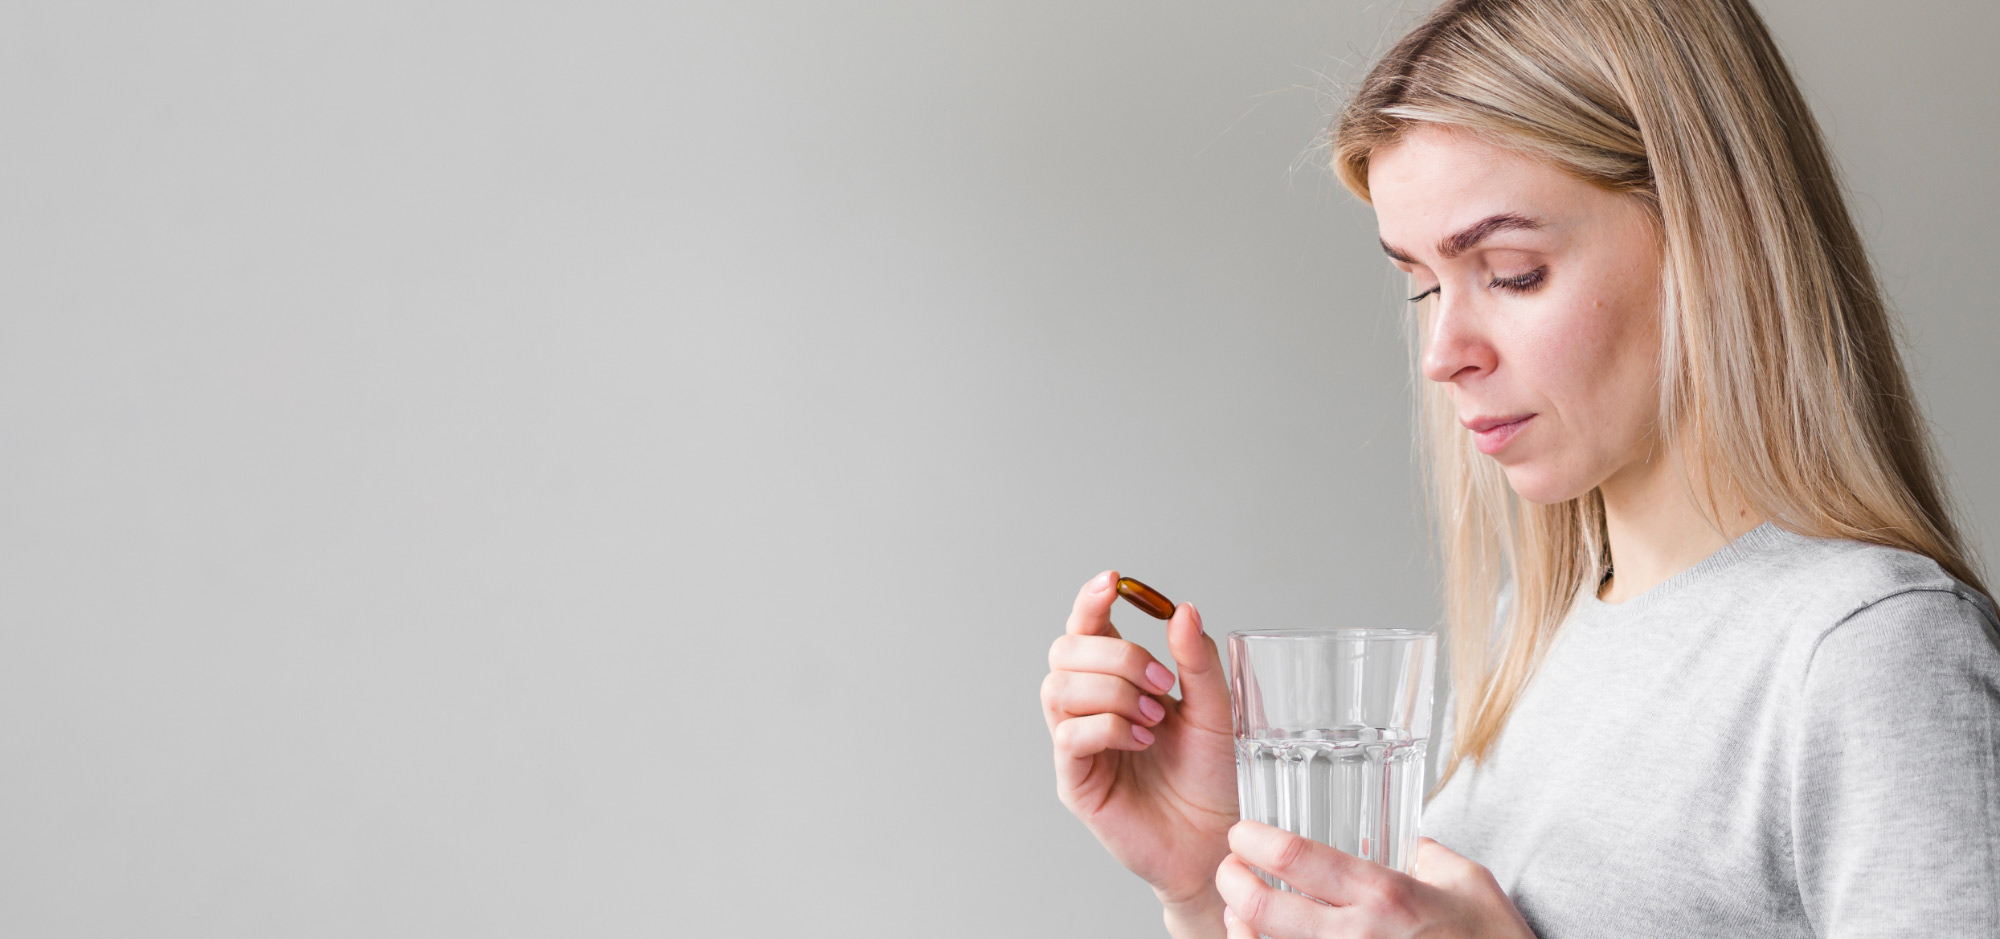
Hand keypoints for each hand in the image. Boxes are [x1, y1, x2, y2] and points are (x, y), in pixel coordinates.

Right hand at [1042, 570, 1238, 928]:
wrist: (1219, 840)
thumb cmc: (1213, 776)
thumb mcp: (1215, 710)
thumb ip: (1197, 661)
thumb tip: (1182, 609)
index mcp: (1118, 680)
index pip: (1087, 626)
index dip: (1091, 600)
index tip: (1114, 581)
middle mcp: (1089, 706)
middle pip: (1064, 650)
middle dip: (1114, 653)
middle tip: (1161, 681)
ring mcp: (1077, 743)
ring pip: (1058, 688)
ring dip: (1111, 690)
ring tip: (1154, 717)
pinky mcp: (1075, 781)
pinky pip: (1070, 735)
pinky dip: (1108, 727)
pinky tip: (1141, 741)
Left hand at [1215, 821, 1534, 938]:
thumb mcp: (1472, 886)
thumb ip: (1431, 856)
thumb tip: (1410, 843)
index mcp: (1386, 895)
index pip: (1297, 857)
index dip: (1254, 841)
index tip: (1241, 834)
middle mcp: (1359, 936)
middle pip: (1263, 908)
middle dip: (1232, 883)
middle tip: (1229, 869)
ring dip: (1241, 929)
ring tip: (1239, 913)